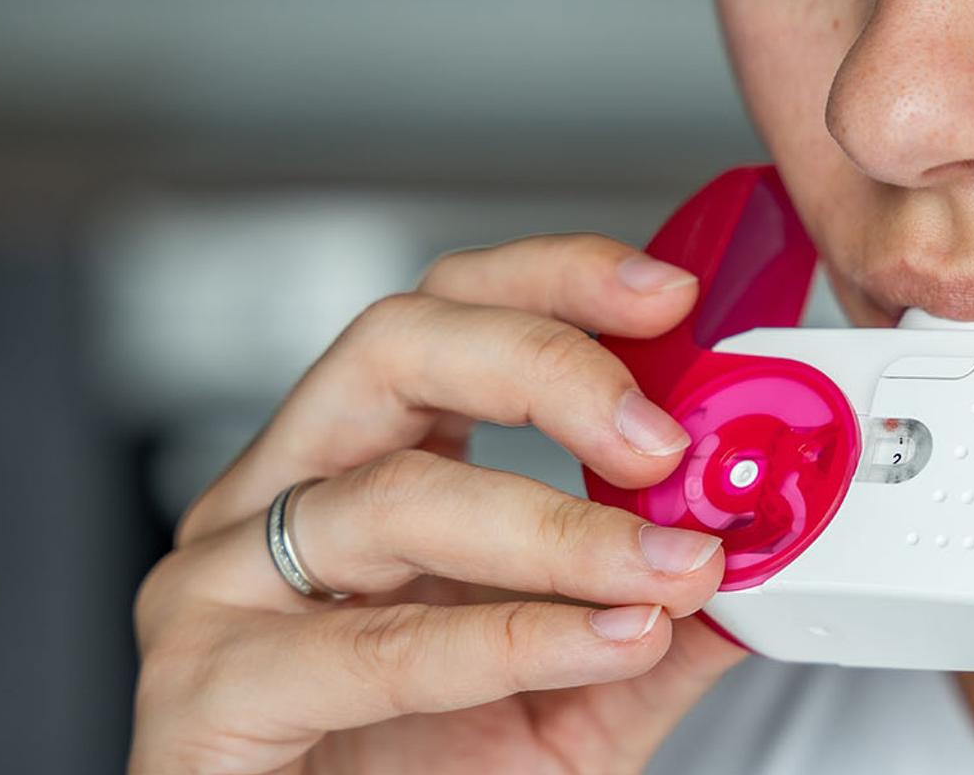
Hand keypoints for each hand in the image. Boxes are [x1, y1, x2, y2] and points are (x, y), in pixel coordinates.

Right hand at [130, 235, 748, 773]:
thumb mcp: (577, 691)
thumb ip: (660, 611)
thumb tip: (769, 548)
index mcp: (361, 466)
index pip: (450, 314)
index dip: (554, 281)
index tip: (668, 297)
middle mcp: (281, 500)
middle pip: (397, 345)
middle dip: (548, 365)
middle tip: (660, 436)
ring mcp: (223, 587)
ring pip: (393, 495)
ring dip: (556, 528)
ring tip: (666, 569)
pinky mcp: (204, 690)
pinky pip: (372, 646)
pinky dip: (509, 640)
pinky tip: (602, 643)